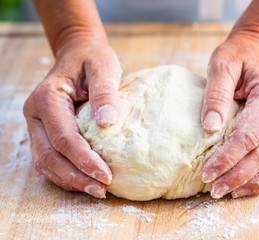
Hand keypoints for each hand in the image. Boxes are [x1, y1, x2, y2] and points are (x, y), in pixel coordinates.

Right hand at [23, 38, 121, 197]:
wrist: (79, 54)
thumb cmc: (92, 60)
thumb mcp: (103, 67)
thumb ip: (105, 92)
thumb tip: (108, 122)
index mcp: (47, 98)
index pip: (64, 138)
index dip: (84, 160)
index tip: (106, 175)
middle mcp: (35, 114)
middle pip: (50, 156)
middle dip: (76, 177)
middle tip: (102, 190)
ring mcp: (37, 124)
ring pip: (45, 162)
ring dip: (70, 180)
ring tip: (96, 190)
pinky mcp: (44, 132)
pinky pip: (49, 159)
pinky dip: (65, 174)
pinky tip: (85, 180)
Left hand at [201, 33, 258, 197]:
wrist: (258, 53)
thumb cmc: (239, 57)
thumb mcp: (222, 65)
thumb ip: (216, 94)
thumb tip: (210, 128)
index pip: (249, 135)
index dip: (228, 157)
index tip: (206, 172)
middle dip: (237, 174)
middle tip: (214, 188)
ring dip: (253, 181)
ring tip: (228, 192)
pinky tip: (246, 186)